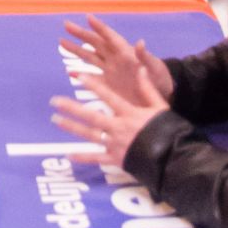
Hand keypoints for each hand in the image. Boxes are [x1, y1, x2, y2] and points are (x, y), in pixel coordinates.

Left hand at [50, 69, 167, 165]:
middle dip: (72, 108)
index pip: (108, 96)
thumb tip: (141, 68)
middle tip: (55, 101)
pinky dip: (82, 157)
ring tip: (56, 119)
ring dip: (71, 127)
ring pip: (89, 135)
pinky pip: (96, 158)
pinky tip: (68, 154)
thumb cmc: (168, 130)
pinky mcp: (115, 159)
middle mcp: (118, 127)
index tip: (78, 76)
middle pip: (91, 116)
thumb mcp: (160, 107)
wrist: (173, 158)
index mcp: (129, 113)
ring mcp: (115, 144)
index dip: (93, 85)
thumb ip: (148, 89)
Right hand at [59, 14, 173, 105]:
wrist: (160, 96)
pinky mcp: (108, 84)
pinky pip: (92, 77)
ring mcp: (110, 71)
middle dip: (81, 34)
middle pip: (95, 43)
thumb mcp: (154, 67)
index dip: (100, 28)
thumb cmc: (160, 78)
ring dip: (76, 50)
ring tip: (62, 41)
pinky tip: (70, 72)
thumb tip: (140, 42)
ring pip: (90, 57)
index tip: (88, 17)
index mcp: (126, 53)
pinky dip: (81, 74)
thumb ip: (145, 57)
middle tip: (66, 24)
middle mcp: (115, 59)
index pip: (110, 37)